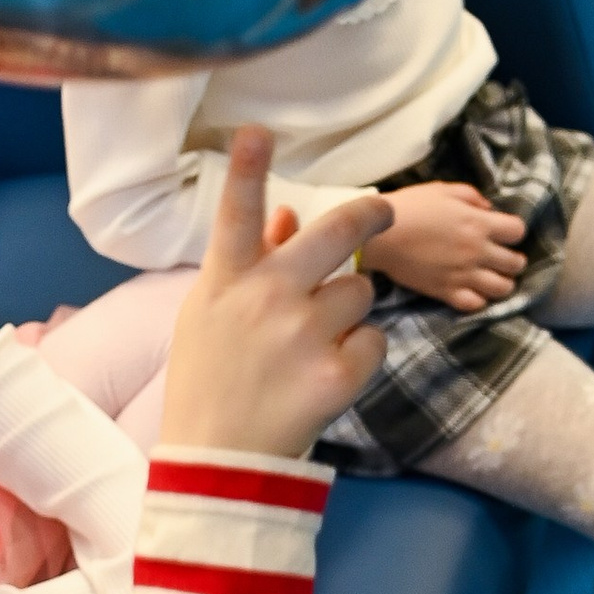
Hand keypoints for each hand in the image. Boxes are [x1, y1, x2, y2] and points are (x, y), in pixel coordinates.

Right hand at [160, 125, 390, 458]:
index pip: (237, 216)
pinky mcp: (335, 375)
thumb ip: (251, 262)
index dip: (249, 171)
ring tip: (317, 342)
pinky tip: (330, 372)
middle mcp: (265, 300)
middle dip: (369, 216)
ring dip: (350, 310)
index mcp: (226, 283)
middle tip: (383, 212)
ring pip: (360, 293)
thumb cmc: (210, 380)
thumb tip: (287, 216)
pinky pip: (374, 340)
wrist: (218, 462)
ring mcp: (302, 337)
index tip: (258, 131)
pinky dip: (360, 354)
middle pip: (334, 234)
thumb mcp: (212, 316)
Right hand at [361, 178, 527, 312]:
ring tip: (491, 277)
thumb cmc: (410, 207)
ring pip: (503, 288)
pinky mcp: (446, 292)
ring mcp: (463, 274)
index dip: (513, 231)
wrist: (379, 235)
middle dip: (514, 260)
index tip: (504, 232)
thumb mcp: (444, 189)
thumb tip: (489, 209)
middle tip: (503, 258)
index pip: (518, 231)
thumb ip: (472, 197)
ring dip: (501, 282)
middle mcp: (477, 251)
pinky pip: (476, 305)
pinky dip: (479, 299)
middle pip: (516, 263)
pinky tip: (473, 291)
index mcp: (479, 223)